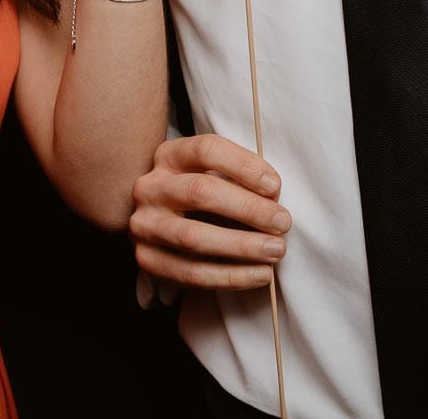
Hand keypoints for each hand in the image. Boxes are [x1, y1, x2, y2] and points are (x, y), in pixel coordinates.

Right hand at [130, 133, 289, 289]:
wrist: (159, 226)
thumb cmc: (199, 197)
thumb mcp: (211, 174)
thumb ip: (237, 179)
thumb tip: (274, 197)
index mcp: (169, 156)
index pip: (206, 150)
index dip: (244, 166)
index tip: (275, 187)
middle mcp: (150, 187)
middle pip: (200, 191)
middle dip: (248, 208)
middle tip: (282, 222)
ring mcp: (144, 225)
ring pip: (193, 237)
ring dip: (241, 245)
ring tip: (275, 250)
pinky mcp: (147, 260)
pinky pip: (191, 273)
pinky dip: (231, 276)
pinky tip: (260, 274)